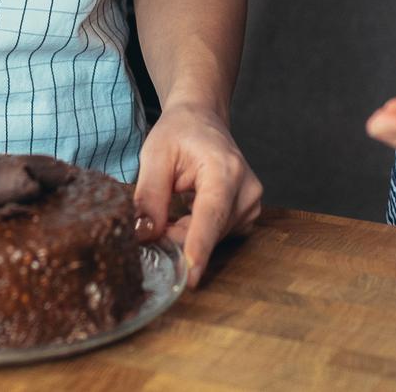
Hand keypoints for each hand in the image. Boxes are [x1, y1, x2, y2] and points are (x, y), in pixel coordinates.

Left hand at [133, 104, 262, 288]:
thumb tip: (144, 235)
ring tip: (172, 204)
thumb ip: (149, 196)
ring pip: (212, 238)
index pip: (211, 215)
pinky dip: (197, 230)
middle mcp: (246, 189)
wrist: (203, 119)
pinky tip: (186, 210)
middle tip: (152, 222)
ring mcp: (251, 204)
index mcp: (224, 169)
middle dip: (177, 236)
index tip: (190, 277)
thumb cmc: (179, 132)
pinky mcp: (248, 214)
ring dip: (186, 232)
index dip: (198, 247)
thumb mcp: (154, 155)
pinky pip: (217, 235)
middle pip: (209, 232)